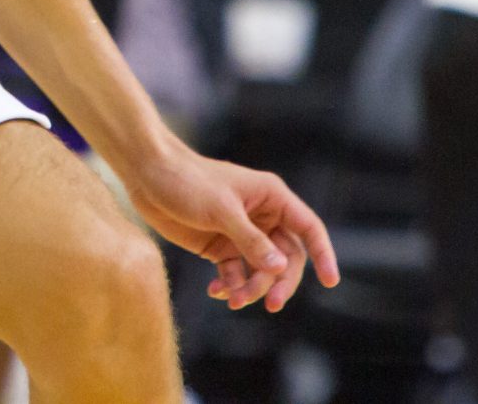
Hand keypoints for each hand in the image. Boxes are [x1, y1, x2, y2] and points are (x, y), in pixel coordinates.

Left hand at [122, 147, 339, 313]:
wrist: (147, 174)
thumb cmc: (186, 181)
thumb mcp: (221, 210)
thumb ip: (251, 241)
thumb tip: (280, 269)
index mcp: (272, 198)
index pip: (308, 228)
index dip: (323, 254)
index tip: (331, 281)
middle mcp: (261, 217)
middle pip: (286, 258)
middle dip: (279, 282)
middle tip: (268, 303)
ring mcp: (241, 233)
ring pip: (261, 270)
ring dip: (252, 287)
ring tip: (232, 299)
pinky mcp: (219, 246)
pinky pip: (236, 273)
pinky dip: (230, 285)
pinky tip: (217, 292)